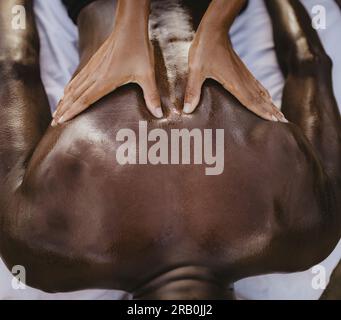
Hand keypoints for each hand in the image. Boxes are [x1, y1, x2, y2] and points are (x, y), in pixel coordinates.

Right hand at [52, 1, 161, 125]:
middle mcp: (94, 76)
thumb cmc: (138, 50)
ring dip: (64, 100)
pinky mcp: (94, 62)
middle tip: (53, 122)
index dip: (72, 112)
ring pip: (74, 87)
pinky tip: (67, 92)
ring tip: (56, 110)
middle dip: (63, 109)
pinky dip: (70, 88)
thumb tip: (159, 114)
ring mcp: (92, 68)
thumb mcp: (147, 75)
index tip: (60, 121)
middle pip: (74, 96)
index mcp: (104, 81)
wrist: (129, 27)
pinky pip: (78, 78)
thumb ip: (151, 96)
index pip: (84, 100)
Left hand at [183, 28, 286, 122]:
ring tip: (280, 114)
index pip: (251, 101)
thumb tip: (187, 110)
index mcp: (234, 82)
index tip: (275, 121)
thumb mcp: (195, 71)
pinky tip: (268, 98)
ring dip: (271, 104)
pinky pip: (257, 85)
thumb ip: (192, 91)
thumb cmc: (204, 49)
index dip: (263, 112)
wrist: (214, 30)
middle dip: (272, 111)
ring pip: (261, 92)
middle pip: (260, 99)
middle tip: (284, 122)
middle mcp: (243, 80)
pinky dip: (264, 94)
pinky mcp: (242, 71)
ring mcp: (244, 75)